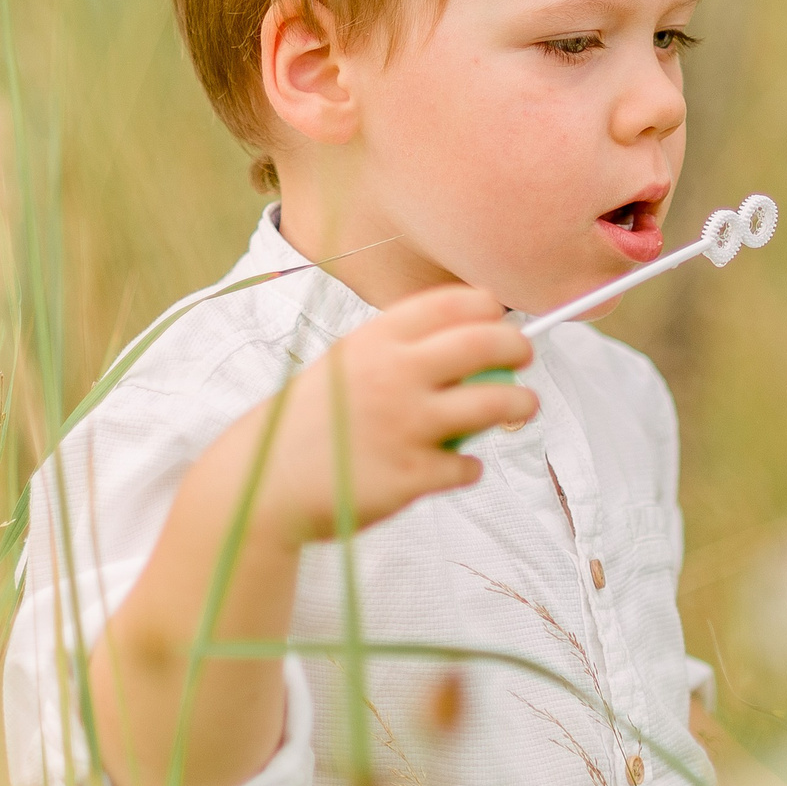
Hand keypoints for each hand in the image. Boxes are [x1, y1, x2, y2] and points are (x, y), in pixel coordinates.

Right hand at [195, 285, 536, 551]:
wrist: (263, 483)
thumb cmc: (313, 421)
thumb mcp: (346, 365)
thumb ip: (398, 350)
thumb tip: (471, 333)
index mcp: (375, 340)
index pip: (452, 303)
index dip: (487, 307)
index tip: (499, 316)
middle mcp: (394, 374)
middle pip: (486, 343)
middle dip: (517, 346)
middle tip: (523, 357)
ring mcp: (405, 424)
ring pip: (495, 403)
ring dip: (519, 404)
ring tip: (522, 408)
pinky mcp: (411, 474)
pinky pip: (467, 465)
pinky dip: (468, 467)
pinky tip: (457, 466)